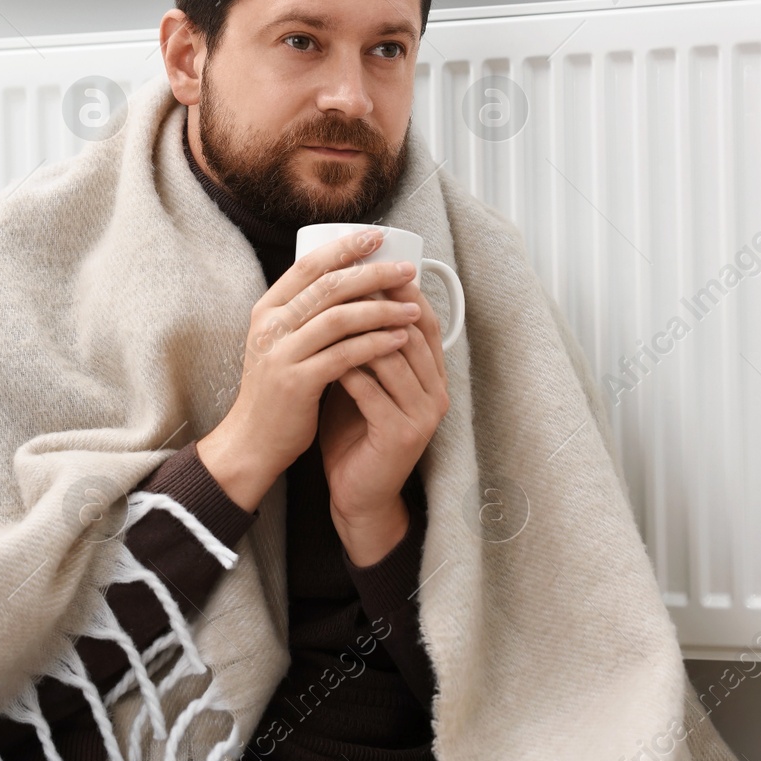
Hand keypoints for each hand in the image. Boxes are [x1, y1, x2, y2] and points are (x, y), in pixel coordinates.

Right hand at [195, 230, 426, 514]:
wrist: (253, 441)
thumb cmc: (277, 390)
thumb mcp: (281, 343)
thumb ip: (305, 314)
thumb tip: (352, 278)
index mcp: (267, 310)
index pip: (307, 265)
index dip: (344, 247)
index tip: (377, 237)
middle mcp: (270, 326)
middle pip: (329, 286)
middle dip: (373, 274)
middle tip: (407, 270)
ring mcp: (281, 354)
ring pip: (340, 318)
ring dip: (382, 310)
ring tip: (413, 308)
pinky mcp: (297, 382)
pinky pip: (345, 355)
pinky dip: (376, 344)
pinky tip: (400, 339)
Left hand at [318, 267, 450, 559]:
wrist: (357, 495)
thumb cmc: (356, 432)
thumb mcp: (366, 381)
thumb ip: (366, 345)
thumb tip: (347, 292)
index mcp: (433, 375)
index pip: (424, 320)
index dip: (400, 289)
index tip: (367, 265)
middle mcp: (437, 392)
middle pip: (411, 331)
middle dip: (377, 302)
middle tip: (342, 281)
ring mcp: (423, 415)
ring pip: (394, 357)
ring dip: (359, 332)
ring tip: (327, 313)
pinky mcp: (402, 435)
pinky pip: (374, 392)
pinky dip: (349, 370)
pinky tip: (324, 358)